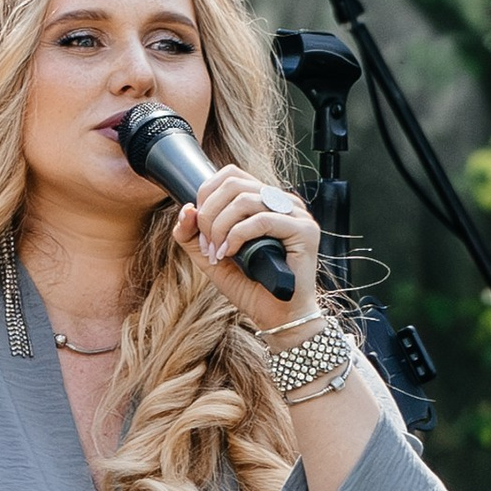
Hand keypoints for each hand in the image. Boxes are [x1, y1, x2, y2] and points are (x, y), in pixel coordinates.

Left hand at [174, 164, 322, 329]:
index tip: (200, 229)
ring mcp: (295, 213)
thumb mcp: (210, 257)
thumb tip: (186, 209)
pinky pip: (262, 219)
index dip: (206, 196)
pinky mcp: (304, 230)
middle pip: (233, 184)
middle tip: (208, 245)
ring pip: (245, 200)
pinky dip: (238, 236)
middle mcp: (281, 200)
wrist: (276, 315)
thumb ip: (192, 235)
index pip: (229, 175)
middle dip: (209, 215)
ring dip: (221, 228)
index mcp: (263, 199)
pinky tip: (232, 254)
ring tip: (219, 253)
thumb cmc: (250, 285)